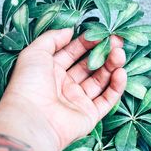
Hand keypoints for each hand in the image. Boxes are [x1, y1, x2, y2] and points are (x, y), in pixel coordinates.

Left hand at [0, 28, 125, 150]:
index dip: (86, 42)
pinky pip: (107, 99)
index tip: (99, 33)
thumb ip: (51, 39)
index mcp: (51, 71)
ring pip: (100, 81)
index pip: (72, 53)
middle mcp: (65, 86)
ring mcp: (77, 101)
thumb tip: (68, 31)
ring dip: (112, 66)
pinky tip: (121, 73)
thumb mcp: (34, 53)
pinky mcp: (89, 115)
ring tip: (120, 54)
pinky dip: (116, 87)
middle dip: (103, 53)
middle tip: (116, 41)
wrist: (32, 119)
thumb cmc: (29, 84)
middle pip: (89, 66)